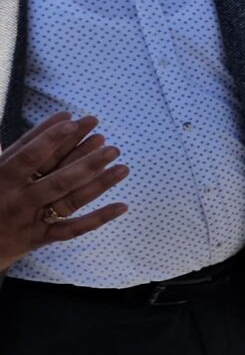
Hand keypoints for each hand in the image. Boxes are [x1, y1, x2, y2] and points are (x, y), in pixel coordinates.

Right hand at [0, 112, 128, 268]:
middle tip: (111, 145)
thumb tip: (62, 117)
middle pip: (57, 178)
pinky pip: (74, 229)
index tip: (73, 120)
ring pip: (69, 200)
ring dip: (99, 184)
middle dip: (85, 161)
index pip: (28, 155)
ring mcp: (31, 219)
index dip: (50, 137)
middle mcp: (18, 199)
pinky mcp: (41, 237)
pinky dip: (98, 218)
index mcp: (1, 178)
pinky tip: (123, 205)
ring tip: (123, 167)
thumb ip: (21, 147)